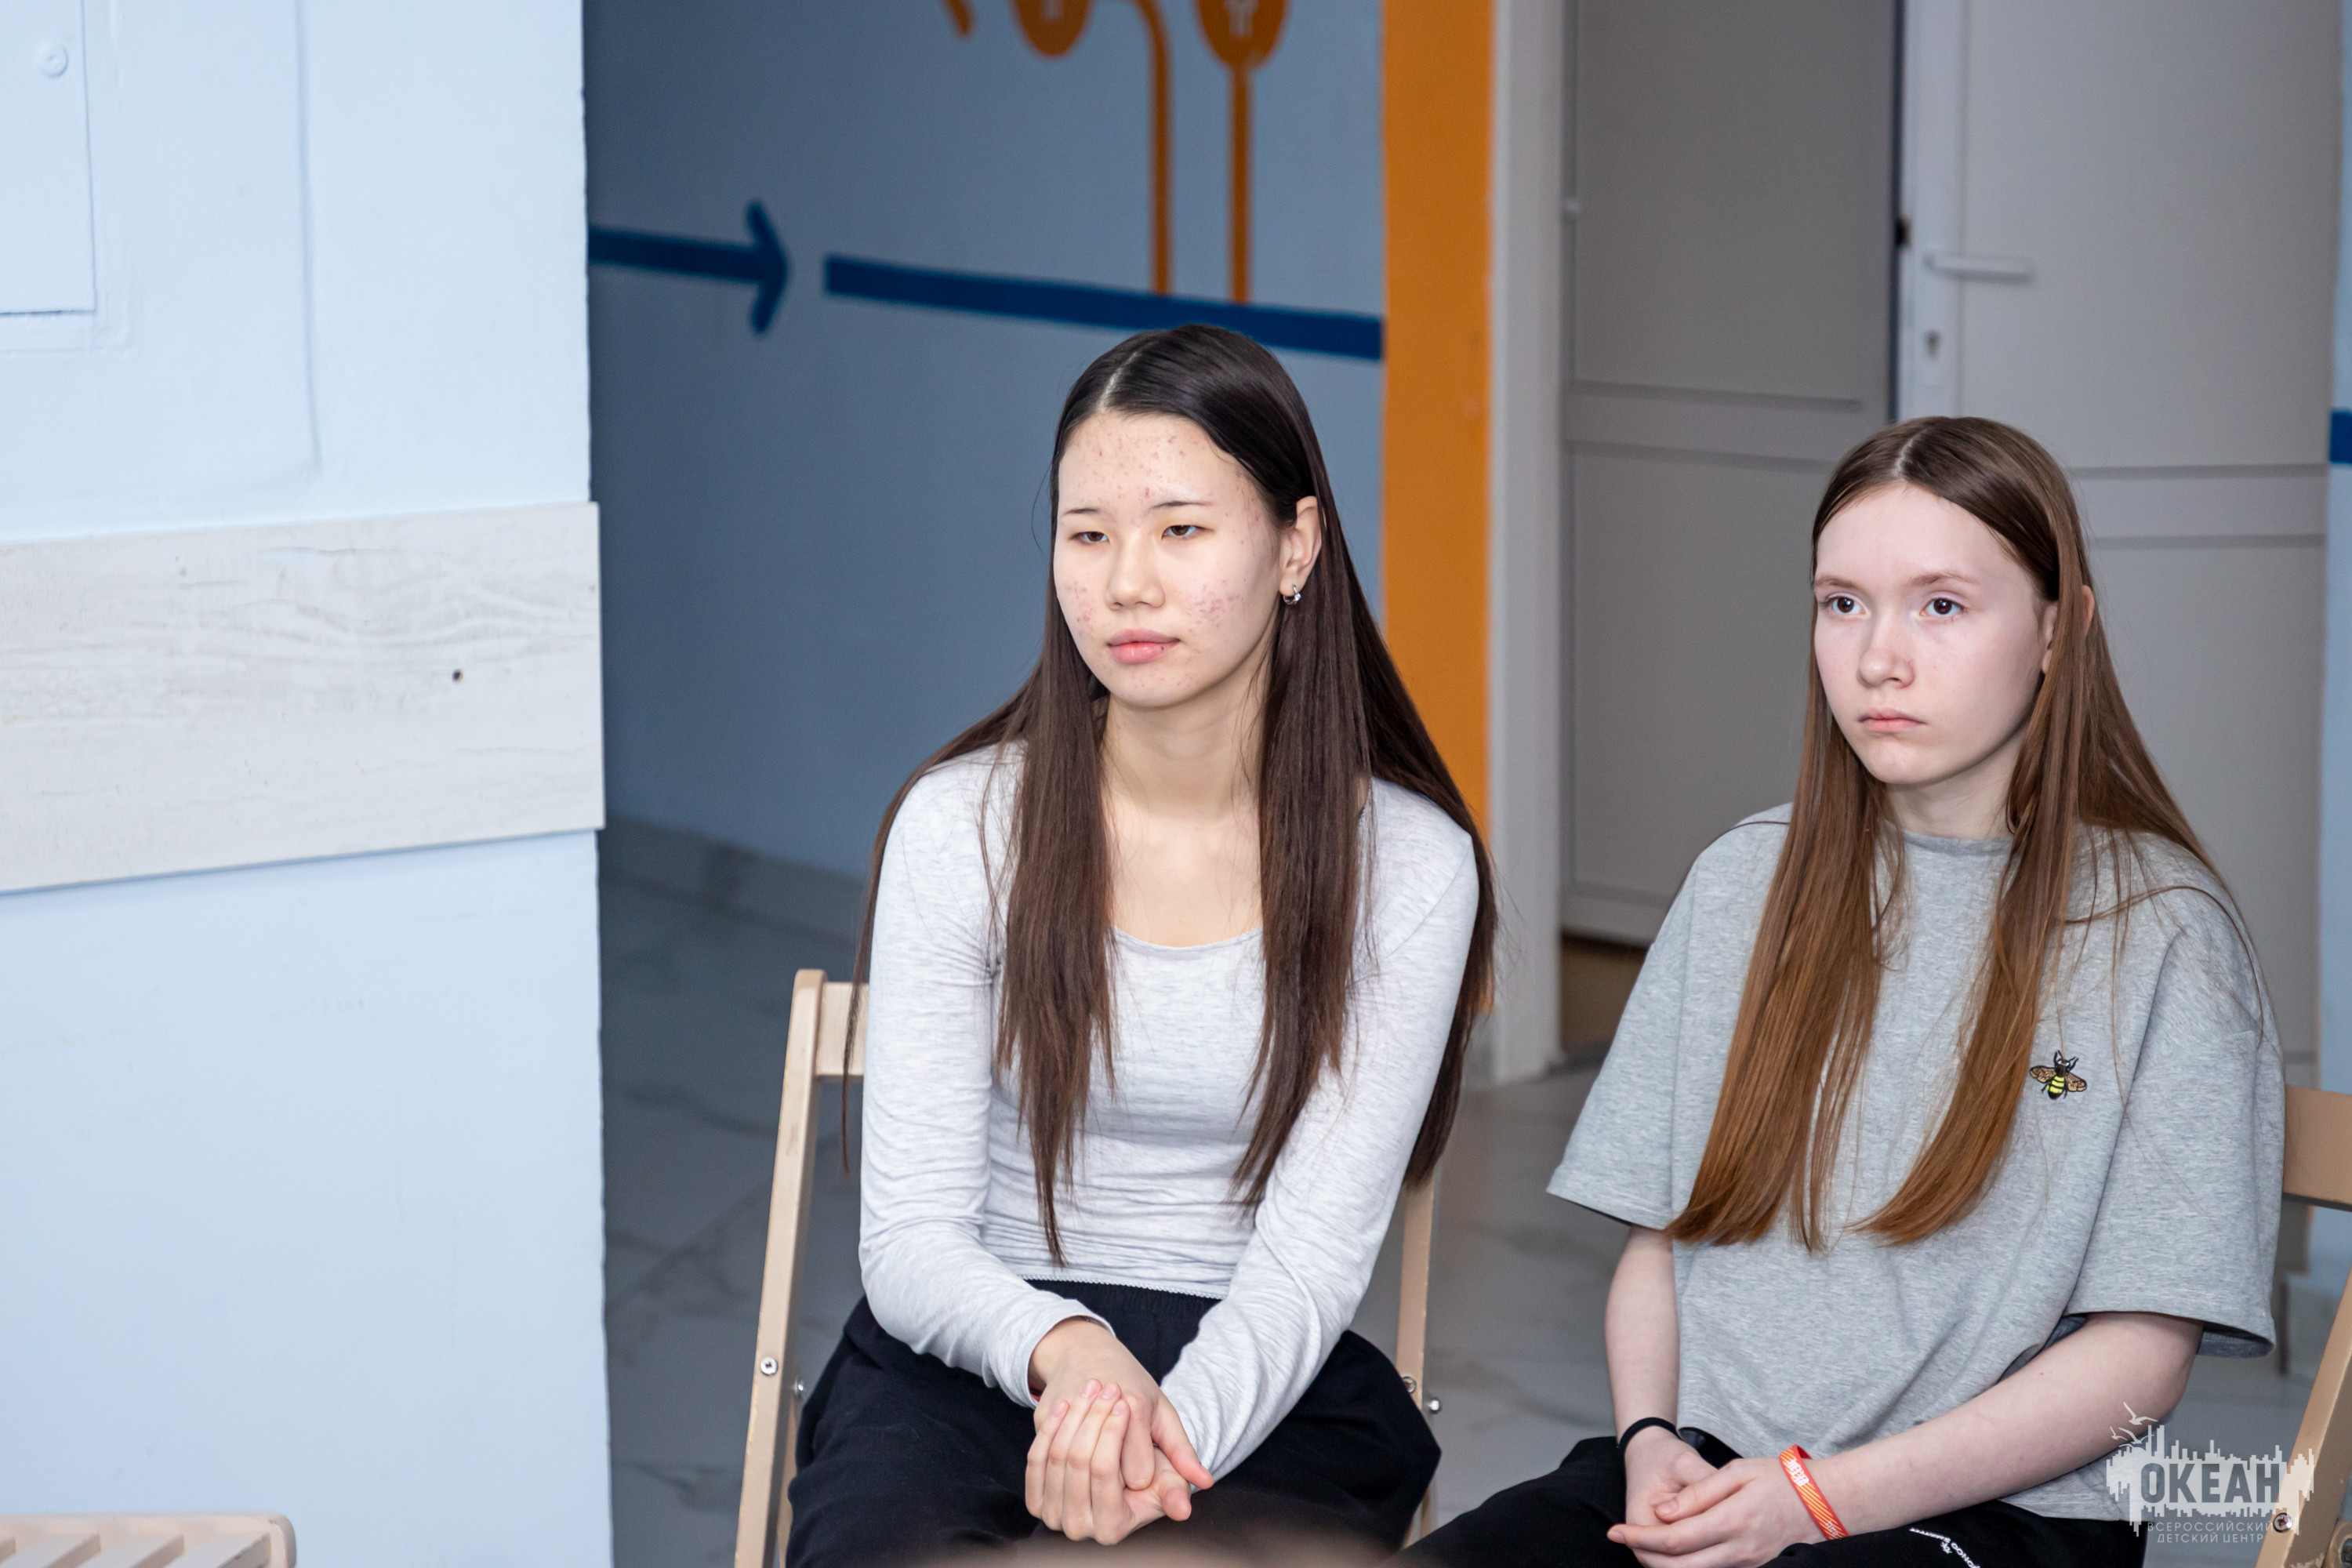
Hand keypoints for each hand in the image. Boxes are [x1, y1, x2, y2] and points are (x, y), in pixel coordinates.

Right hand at [1025, 1320, 1212, 1543]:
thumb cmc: (1130, 1386)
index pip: (1138, 1474)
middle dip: (1108, 1477)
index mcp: (1138, 1405)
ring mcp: (1070, 1410)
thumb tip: (1206, 1483)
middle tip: (1114, 1465)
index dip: (1139, 1479)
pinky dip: (1056, 1470)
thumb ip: (1181, 1453)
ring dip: (1082, 1474)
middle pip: (1101, 1469)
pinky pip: (1045, 1460)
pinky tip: (1069, 1461)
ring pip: (1070, 1466)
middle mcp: (1103, 1405)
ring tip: (1093, 1460)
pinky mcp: (1042, 1418)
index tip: (1138, 1467)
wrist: (1083, 1350)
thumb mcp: (1162, 1414)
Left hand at [1026, 1383, 1196, 1542]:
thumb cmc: (1138, 1450)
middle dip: (1096, 1418)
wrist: (1095, 1447)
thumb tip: (1204, 1483)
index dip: (1117, 1435)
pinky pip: (1037, 1458)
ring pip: (1058, 1456)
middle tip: (1111, 1386)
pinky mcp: (1038, 1500)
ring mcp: (1056, 1516)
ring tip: (1095, 1386)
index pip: (1110, 1474)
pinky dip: (1054, 1426)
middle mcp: (1084, 1528)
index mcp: (1117, 1526)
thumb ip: (1179, 1468)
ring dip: (1077, 1416)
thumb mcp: (1162, 1456)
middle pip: (1081, 1462)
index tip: (1127, 1403)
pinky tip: (1069, 1403)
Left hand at [1611, 1452, 1821, 1567]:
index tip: (1614, 1531)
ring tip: (1640, 1543)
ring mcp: (1748, 1564)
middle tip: (1621, 1539)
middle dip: (1644, 1556)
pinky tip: (1671, 1553)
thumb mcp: (1737, 1472)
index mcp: (1732, 1522)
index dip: (1639, 1537)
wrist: (1825, 1501)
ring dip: (1662, 1566)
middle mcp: (1739, 1550)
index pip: (1674, 1539)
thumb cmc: (1780, 1479)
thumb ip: (1697, 1494)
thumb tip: (1663, 1514)